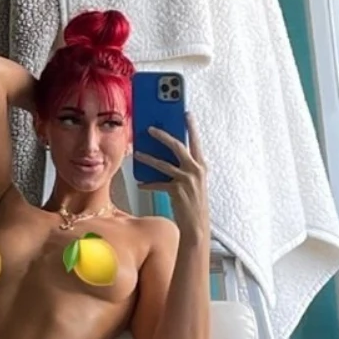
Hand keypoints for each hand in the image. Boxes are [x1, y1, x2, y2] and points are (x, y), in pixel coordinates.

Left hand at [134, 124, 207, 242]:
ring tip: (137, 154)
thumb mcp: (194, 182)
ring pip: (163, 164)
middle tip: (151, 129)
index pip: (196, 141)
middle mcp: (196, 170)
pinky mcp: (177, 190)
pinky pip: (158, 184)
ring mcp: (187, 180)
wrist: (197, 225)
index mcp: (201, 166)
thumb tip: (168, 156)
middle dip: (162, 135)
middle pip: (177, 146)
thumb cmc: (194, 203)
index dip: (191, 126)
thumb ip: (185, 168)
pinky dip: (148, 184)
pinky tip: (140, 184)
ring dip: (148, 158)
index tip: (186, 113)